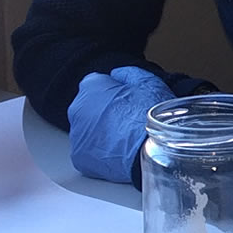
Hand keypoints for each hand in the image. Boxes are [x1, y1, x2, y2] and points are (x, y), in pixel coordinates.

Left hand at [67, 66, 175, 182]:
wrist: (154, 150)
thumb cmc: (152, 115)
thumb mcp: (148, 82)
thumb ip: (127, 73)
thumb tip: (118, 74)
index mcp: (91, 88)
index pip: (96, 83)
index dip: (114, 91)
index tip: (126, 100)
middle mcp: (78, 110)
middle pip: (89, 108)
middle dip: (104, 112)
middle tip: (127, 120)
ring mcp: (77, 136)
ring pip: (88, 131)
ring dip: (101, 132)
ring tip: (125, 138)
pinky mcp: (80, 158)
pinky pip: (89, 152)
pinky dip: (100, 153)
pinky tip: (119, 153)